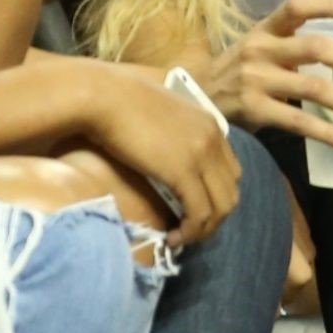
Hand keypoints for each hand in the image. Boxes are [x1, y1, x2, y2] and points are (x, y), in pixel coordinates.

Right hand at [83, 66, 241, 244]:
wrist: (101, 95)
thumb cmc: (116, 97)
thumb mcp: (158, 111)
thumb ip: (172, 128)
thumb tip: (164, 151)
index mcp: (209, 122)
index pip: (229, 169)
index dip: (214, 194)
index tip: (192, 207)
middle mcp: (213, 137)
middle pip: (231, 191)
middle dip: (214, 216)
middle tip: (189, 228)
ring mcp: (201, 154)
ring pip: (222, 207)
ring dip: (204, 230)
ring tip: (181, 237)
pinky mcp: (183, 171)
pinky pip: (200, 213)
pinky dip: (190, 231)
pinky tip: (172, 237)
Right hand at [206, 0, 332, 149]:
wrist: (191, 98)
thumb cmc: (236, 72)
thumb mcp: (258, 47)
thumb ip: (293, 46)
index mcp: (266, 28)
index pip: (299, 5)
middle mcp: (261, 48)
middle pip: (316, 47)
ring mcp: (256, 79)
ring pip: (314, 88)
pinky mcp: (254, 109)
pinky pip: (299, 120)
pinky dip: (329, 133)